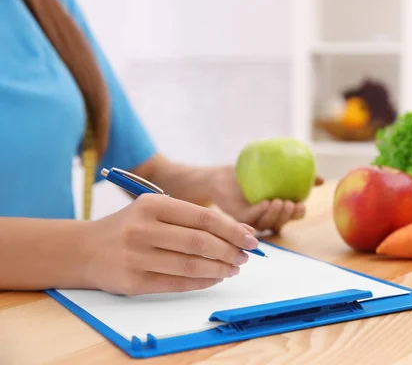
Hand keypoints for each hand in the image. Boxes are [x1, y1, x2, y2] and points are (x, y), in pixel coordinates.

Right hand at [83, 194, 258, 295]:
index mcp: (152, 205)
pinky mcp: (133, 281)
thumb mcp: (156, 212)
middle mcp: (142, 229)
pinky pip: (177, 283)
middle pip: (200, 242)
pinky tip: (215, 278)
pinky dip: (202, 282)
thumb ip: (194, 219)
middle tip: (245, 256)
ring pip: (191, 264)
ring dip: (219, 268)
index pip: (203, 217)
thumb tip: (240, 231)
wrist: (84, 249)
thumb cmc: (130, 227)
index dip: (232, 229)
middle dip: (229, 250)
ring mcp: (136, 256)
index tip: (251, 239)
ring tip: (233, 268)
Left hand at [209, 165, 323, 232]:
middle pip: (281, 223)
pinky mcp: (238, 218)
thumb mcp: (276, 171)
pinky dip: (259, 212)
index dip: (298, 214)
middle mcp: (267, 218)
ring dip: (274, 215)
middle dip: (288, 216)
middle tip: (290, 203)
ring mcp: (253, 220)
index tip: (302, 204)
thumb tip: (321, 179)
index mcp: (278, 210)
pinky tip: (264, 202)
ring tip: (278, 201)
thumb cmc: (252, 174)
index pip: (293, 216)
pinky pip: (250, 219)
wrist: (224, 176)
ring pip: (266, 224)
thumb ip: (299, 176)